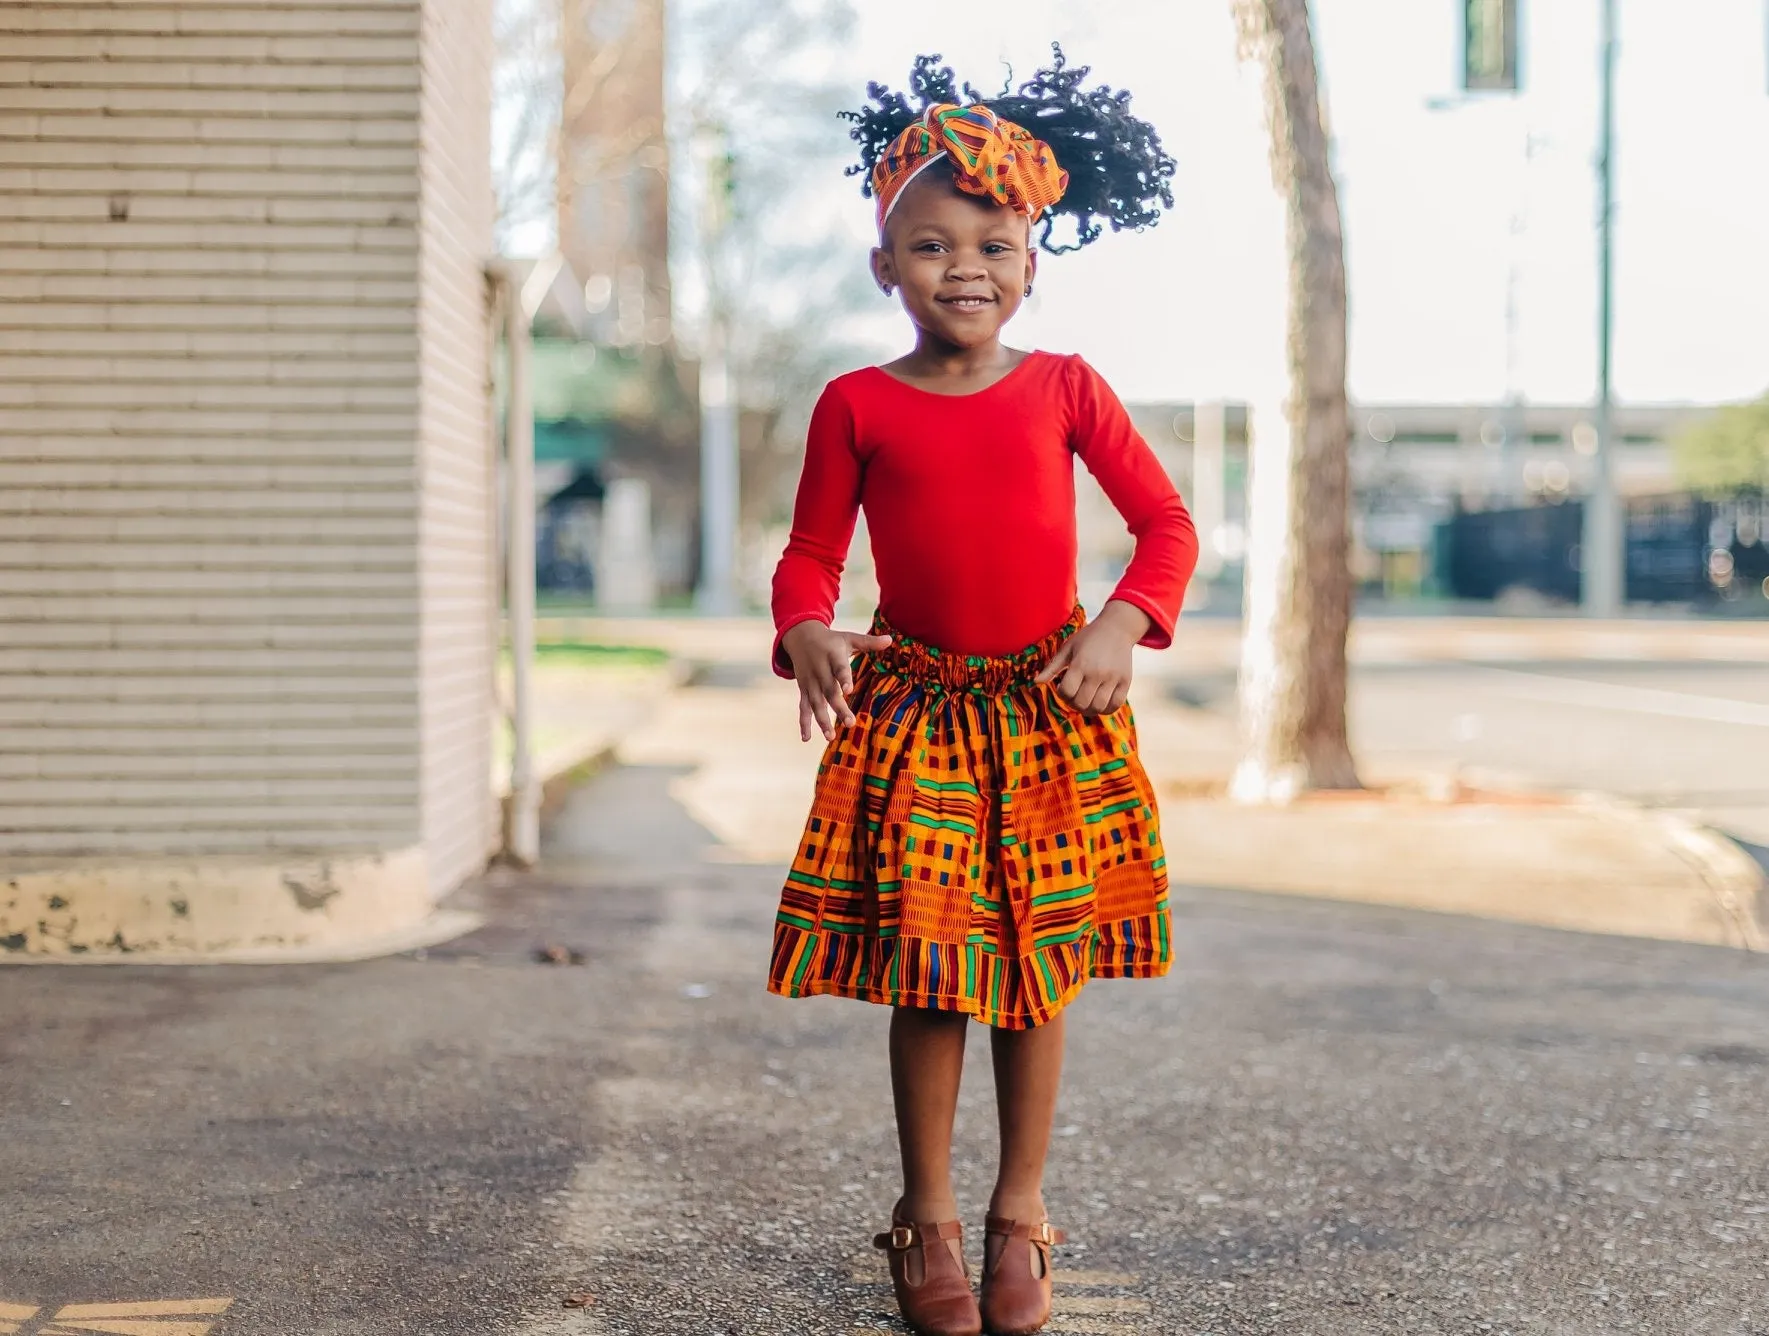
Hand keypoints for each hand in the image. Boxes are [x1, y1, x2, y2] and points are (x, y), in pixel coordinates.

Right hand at [782, 621, 892, 741]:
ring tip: (830, 736)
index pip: (839, 668)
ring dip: (821, 720)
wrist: (800, 637)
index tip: (849, 690)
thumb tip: (891, 639)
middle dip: (838, 708)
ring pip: (815, 703)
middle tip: (850, 723)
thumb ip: (868, 642)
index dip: (844, 678)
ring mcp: (810, 682)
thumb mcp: (849, 638)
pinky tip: (806, 739)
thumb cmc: (831, 640)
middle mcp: (820, 670)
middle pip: (829, 691)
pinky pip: (803, 707)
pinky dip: (804, 722)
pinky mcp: (803, 689)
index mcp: (833, 656)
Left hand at [1033, 600, 1150, 715]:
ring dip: (1089, 708)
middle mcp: (1097, 672)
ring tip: (1086, 700)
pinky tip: (1099, 701)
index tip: (1063, 686)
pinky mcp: (1126, 682)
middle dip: (1073, 703)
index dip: (1061, 693)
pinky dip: (1106, 709)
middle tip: (1074, 695)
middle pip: (1082, 703)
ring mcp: (1113, 678)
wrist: (1117, 628)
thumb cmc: (1088, 638)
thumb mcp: (1067, 648)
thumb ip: (1052, 667)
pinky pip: (1115, 705)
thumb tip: (1035, 682)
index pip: (1066, 692)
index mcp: (1080, 664)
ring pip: (1098, 707)